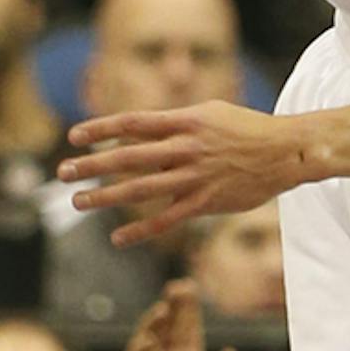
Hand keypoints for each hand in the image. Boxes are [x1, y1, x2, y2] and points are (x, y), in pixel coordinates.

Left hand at [62, 102, 297, 248]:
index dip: (100, 129)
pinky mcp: (206, 202)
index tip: (73, 135)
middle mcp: (186, 148)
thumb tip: (142, 130)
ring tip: (78, 202)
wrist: (286, 152)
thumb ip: (175, 123)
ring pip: (142, 189)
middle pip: (129, 157)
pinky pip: (168, 219)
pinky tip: (118, 237)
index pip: (133, 123)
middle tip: (62, 172)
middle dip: (93, 165)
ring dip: (106, 196)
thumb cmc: (247, 129)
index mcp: (185, 121)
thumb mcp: (209, 113)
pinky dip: (141, 229)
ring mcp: (195, 177)